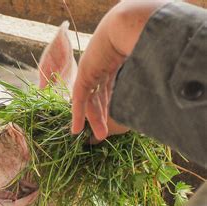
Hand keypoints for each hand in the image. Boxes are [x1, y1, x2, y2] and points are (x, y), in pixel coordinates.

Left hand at [71, 0, 169, 139]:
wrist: (131, 24)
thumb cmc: (146, 39)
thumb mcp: (147, 63)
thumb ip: (151, 77)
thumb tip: (173, 93)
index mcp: (114, 60)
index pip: (108, 85)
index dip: (108, 102)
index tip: (111, 116)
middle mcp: (100, 65)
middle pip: (99, 95)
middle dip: (100, 115)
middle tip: (102, 134)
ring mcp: (91, 69)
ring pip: (90, 99)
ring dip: (93, 118)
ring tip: (97, 136)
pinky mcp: (85, 74)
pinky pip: (80, 97)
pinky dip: (78, 113)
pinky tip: (76, 129)